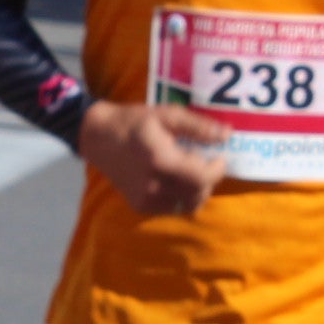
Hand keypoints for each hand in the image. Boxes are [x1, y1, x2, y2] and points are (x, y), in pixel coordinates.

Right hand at [77, 100, 231, 215]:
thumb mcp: (166, 115)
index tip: (218, 157)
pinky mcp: (140, 206)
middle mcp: (154, 184)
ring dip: (195, 191)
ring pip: (188, 205)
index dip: (217, 170)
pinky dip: (180, 197)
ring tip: (189, 172)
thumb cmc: (132, 121)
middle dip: (208, 179)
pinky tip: (172, 180)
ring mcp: (146, 199)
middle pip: (198, 194)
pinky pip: (172, 208)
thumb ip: (197, 126)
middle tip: (204, 163)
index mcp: (161, 160)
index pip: (202, 178)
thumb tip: (227, 135)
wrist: (96, 137)